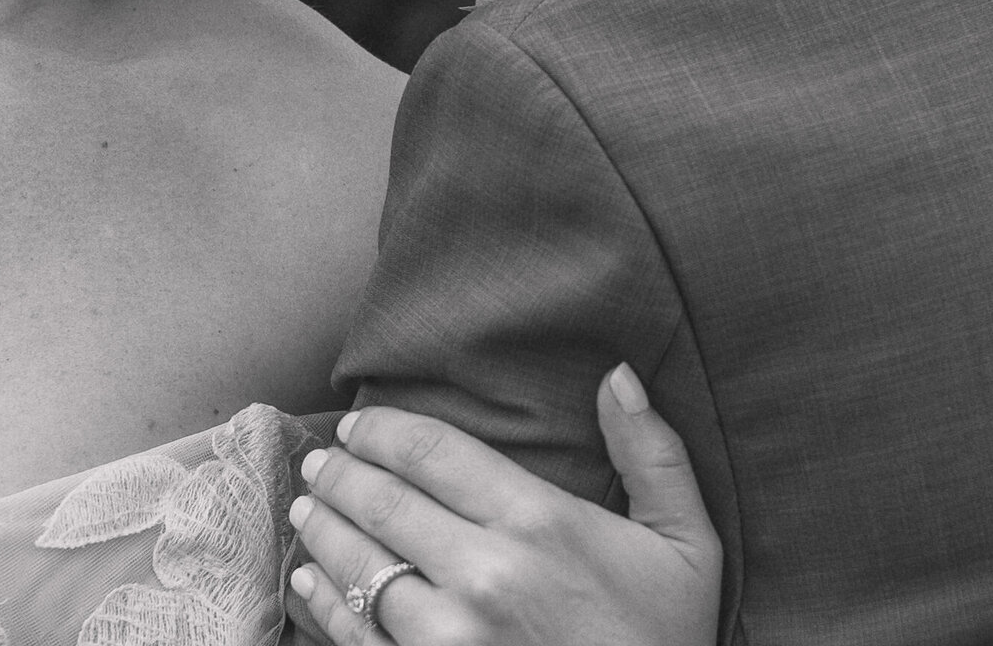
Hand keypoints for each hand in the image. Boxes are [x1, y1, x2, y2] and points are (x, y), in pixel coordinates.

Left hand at [287, 364, 720, 645]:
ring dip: (322, 531)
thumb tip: (618, 373)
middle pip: (384, 501)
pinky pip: (357, 640)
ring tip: (306, 508)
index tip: (357, 423)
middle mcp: (485, 574)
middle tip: (319, 459)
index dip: (382, 428)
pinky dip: (322, 606)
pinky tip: (306, 583)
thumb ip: (653, 454)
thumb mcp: (687, 545)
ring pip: (359, 567)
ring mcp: (450, 641)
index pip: (431, 450)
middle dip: (340, 472)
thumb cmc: (666, 642)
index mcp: (538, 522)